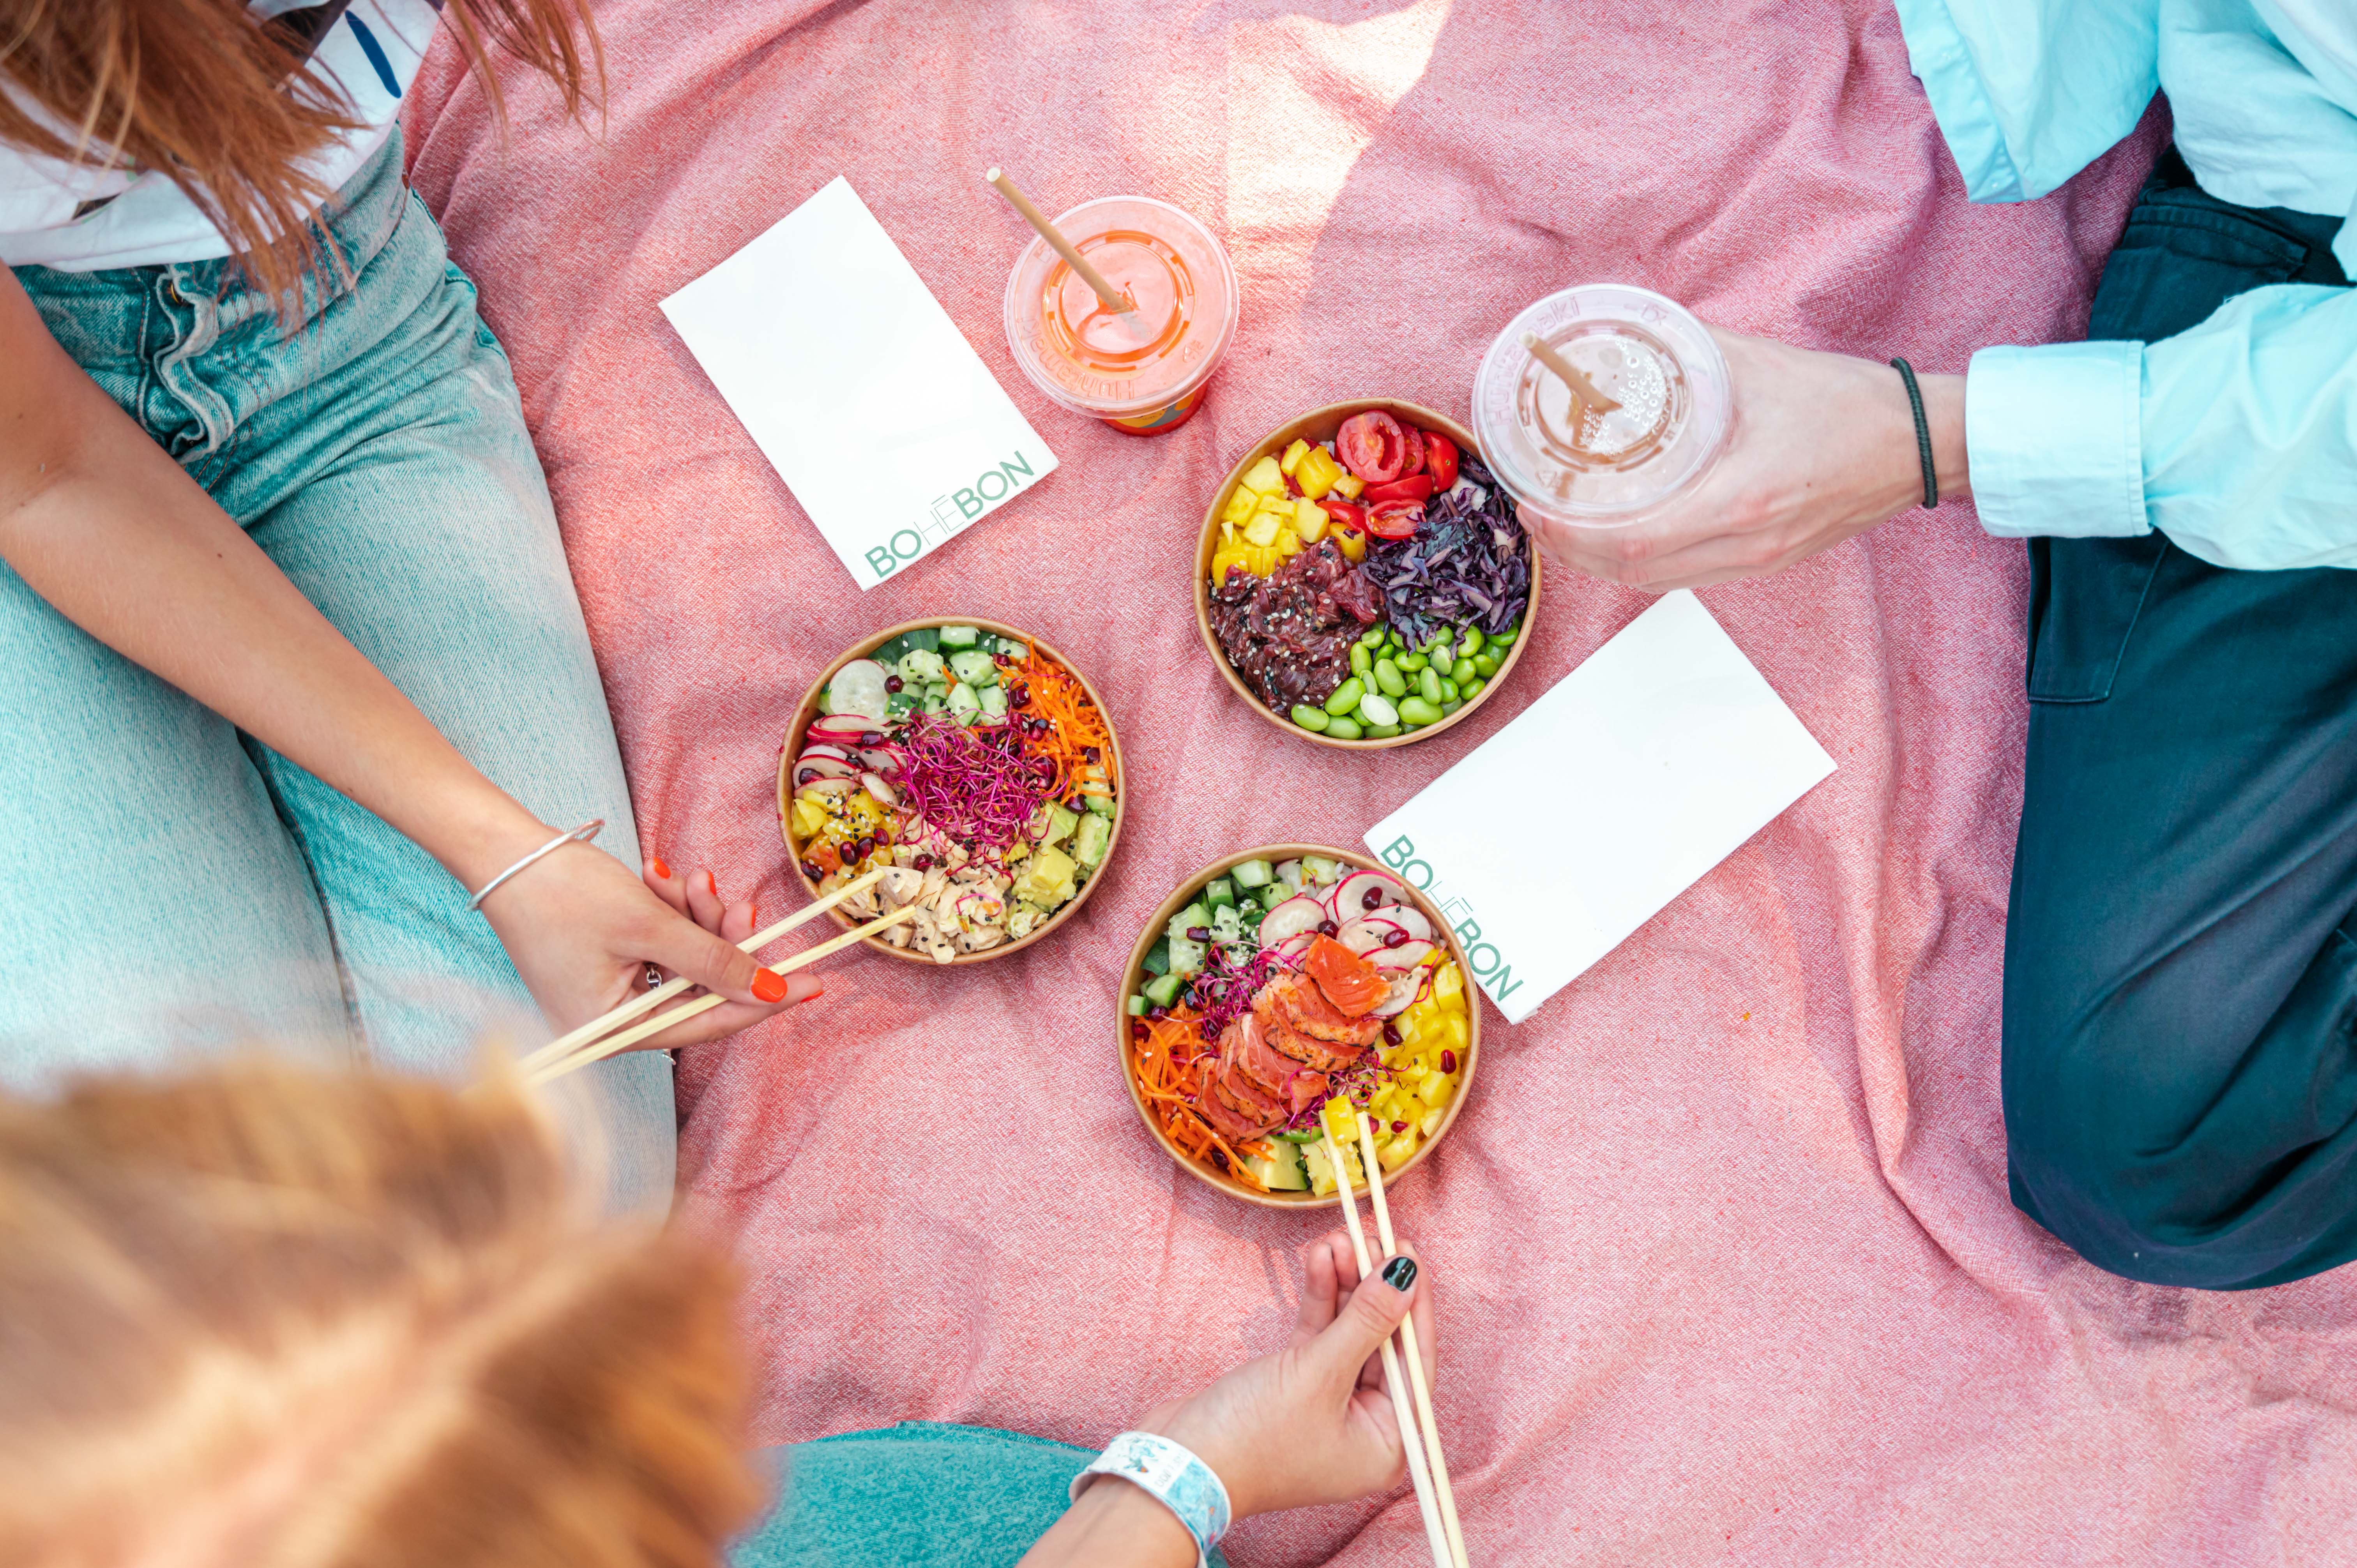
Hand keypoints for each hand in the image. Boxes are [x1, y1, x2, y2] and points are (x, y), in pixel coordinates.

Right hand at [478, 842, 819, 1050]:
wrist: (503, 851)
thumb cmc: (563, 892)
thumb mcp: (649, 926)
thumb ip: (712, 961)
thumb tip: (770, 990)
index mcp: (611, 1033)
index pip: (707, 1023)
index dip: (764, 1000)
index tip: (815, 982)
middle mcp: (608, 1024)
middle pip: (698, 990)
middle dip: (722, 941)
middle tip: (742, 903)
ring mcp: (606, 994)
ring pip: (683, 961)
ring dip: (695, 918)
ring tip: (690, 879)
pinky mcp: (605, 964)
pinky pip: (659, 946)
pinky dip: (670, 914)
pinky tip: (662, 879)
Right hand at [1020, 1235, 1430, 1567]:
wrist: (1179, 1462)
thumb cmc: (1255, 1436)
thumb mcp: (1320, 1372)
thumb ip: (1367, 1321)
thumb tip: (1407, 1275)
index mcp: (1386, 1444)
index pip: (1414, 1362)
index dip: (1413, 1303)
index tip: (1408, 1252)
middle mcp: (1364, 1428)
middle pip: (1381, 1342)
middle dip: (1371, 1287)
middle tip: (1366, 1237)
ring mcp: (1328, 1405)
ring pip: (1348, 1333)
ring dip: (1343, 1285)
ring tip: (1337, 1237)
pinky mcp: (1295, 1386)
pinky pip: (1319, 1336)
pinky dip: (1319, 1300)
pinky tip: (1318, 1259)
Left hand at [1529, 327, 1969, 590]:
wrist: (1919, 444)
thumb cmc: (1848, 402)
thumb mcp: (1760, 366)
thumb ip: (1690, 354)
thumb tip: (1629, 338)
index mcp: (1741, 500)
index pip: (1632, 540)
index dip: (1569, 533)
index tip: (1534, 503)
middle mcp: (1746, 544)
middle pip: (1632, 572)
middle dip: (1570, 550)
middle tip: (1535, 514)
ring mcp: (1757, 561)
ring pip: (1656, 582)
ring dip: (1601, 561)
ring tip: (1565, 526)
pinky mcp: (1766, 563)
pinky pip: (1686, 577)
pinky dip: (1641, 563)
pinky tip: (1620, 535)